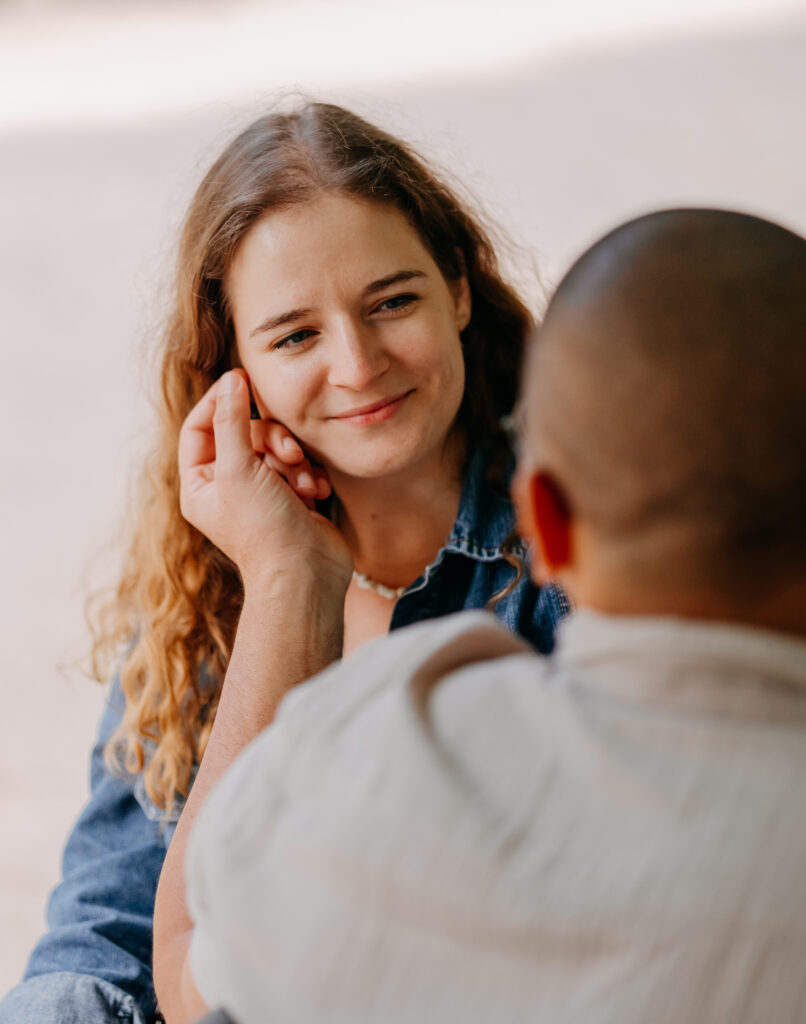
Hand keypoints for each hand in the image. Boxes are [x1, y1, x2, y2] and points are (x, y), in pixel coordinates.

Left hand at [178, 370, 351, 593]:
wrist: (306, 575)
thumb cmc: (265, 531)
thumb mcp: (239, 469)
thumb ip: (232, 421)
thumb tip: (231, 380)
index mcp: (201, 484)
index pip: (199, 427)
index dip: (219, 401)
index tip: (243, 381)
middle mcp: (228, 487)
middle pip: (245, 433)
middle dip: (271, 439)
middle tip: (286, 454)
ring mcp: (262, 493)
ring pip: (277, 448)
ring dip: (295, 460)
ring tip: (303, 483)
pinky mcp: (293, 498)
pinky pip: (300, 466)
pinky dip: (310, 475)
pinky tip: (316, 492)